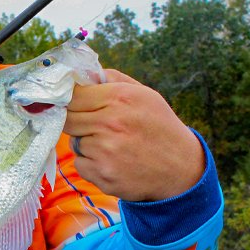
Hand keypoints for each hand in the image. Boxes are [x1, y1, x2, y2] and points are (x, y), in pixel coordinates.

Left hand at [63, 69, 204, 201]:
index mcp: (119, 98)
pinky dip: (91, 163)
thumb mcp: (144, 94)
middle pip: (68, 118)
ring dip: (86, 143)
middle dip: (76, 120)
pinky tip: (113, 160)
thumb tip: (82, 74)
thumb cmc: (159, 126)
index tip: (72, 103)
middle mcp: (110, 123)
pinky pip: (80, 163)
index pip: (72, 95)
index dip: (70, 99)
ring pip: (74, 142)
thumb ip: (111, 80)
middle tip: (93, 124)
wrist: (181, 168)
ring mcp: (105, 151)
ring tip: (113, 144)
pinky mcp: (102, 174)